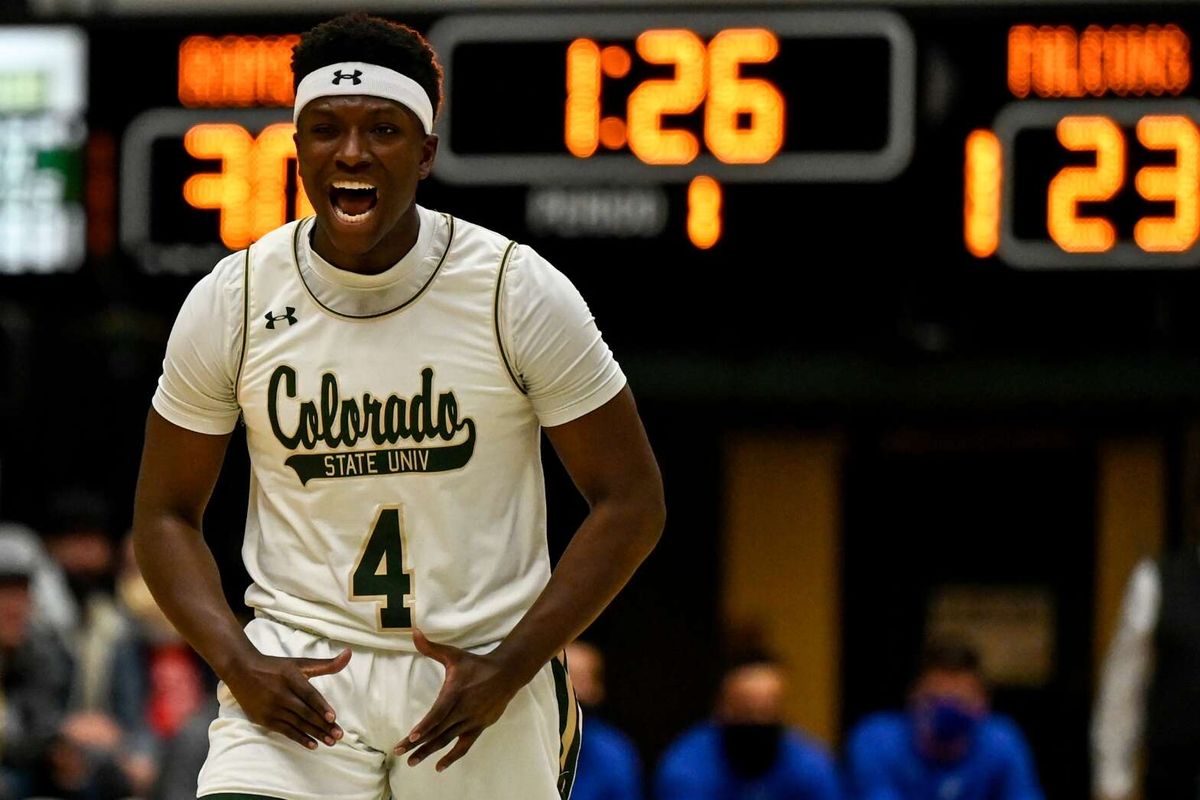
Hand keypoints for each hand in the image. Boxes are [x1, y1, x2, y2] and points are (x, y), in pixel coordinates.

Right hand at [223, 647, 350, 749]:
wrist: (242, 671)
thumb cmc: (276, 667)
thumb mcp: (300, 663)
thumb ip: (326, 664)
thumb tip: (349, 654)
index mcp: (290, 677)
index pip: (309, 694)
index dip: (321, 706)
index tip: (333, 717)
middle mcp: (280, 693)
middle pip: (305, 712)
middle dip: (323, 725)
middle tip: (339, 735)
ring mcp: (271, 708)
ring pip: (297, 724)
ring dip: (315, 734)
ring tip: (330, 742)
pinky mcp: (264, 719)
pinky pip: (285, 731)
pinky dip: (299, 738)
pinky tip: (312, 744)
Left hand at [395, 629, 523, 771]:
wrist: (507, 673)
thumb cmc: (476, 664)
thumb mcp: (453, 654)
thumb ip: (431, 647)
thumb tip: (414, 632)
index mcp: (455, 693)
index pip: (438, 712)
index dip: (426, 725)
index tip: (412, 736)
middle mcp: (463, 710)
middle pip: (438, 730)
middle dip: (418, 743)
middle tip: (399, 752)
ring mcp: (472, 721)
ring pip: (448, 740)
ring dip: (429, 752)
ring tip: (412, 762)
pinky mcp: (478, 727)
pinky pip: (463, 746)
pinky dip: (451, 757)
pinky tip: (439, 767)